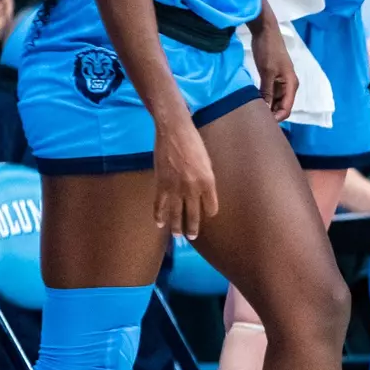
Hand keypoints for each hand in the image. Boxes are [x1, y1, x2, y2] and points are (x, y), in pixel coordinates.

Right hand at [153, 115, 217, 238]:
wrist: (174, 132)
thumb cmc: (194, 143)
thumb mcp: (207, 161)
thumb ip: (206, 179)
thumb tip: (203, 192)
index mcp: (208, 182)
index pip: (211, 206)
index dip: (209, 212)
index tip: (206, 215)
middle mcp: (193, 188)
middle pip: (193, 214)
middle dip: (192, 228)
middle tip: (192, 237)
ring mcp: (176, 188)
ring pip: (176, 214)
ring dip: (176, 227)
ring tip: (177, 236)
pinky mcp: (161, 185)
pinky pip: (159, 205)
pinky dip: (158, 216)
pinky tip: (159, 224)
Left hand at [251, 20, 298, 121]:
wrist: (265, 31)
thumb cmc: (268, 50)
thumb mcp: (267, 72)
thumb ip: (267, 91)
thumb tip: (266, 110)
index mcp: (291, 84)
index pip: (286, 108)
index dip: (276, 118)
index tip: (262, 123)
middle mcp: (289, 85)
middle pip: (282, 106)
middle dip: (271, 114)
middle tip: (256, 121)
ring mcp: (281, 81)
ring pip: (276, 101)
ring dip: (267, 107)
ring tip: (253, 114)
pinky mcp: (273, 77)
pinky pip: (271, 93)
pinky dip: (264, 99)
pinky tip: (254, 103)